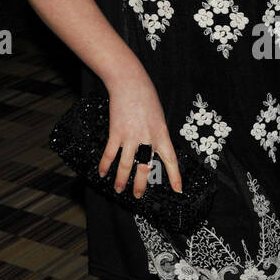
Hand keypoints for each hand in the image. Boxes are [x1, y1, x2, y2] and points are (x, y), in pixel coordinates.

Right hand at [98, 74, 182, 198]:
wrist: (130, 84)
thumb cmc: (147, 98)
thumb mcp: (159, 117)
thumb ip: (157, 135)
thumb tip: (152, 151)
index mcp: (162, 135)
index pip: (170, 160)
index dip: (175, 177)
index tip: (178, 190)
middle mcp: (147, 139)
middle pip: (145, 168)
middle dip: (141, 185)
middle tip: (137, 196)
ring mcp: (131, 137)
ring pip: (126, 165)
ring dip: (121, 180)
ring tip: (118, 190)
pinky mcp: (116, 133)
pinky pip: (109, 153)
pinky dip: (105, 165)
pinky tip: (102, 174)